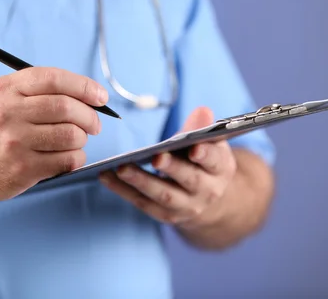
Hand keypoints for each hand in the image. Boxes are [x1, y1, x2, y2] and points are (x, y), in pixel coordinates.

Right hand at [0, 67, 107, 204]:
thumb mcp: (0, 98)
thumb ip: (36, 91)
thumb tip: (86, 95)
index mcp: (6, 89)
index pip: (54, 79)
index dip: (84, 86)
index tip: (100, 97)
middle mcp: (9, 112)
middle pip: (67, 107)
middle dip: (90, 116)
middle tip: (94, 124)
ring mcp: (15, 142)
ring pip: (71, 135)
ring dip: (82, 139)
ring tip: (76, 141)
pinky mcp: (23, 169)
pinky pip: (66, 160)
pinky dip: (76, 158)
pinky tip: (67, 157)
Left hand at [99, 107, 236, 228]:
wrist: (207, 198)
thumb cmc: (203, 161)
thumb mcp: (209, 143)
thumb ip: (201, 128)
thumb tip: (203, 112)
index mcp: (221, 168)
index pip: (215, 161)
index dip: (206, 155)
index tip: (194, 148)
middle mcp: (207, 191)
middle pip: (189, 180)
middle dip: (172, 168)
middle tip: (155, 157)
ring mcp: (187, 206)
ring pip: (164, 195)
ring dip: (141, 181)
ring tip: (121, 167)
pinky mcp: (166, 215)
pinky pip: (143, 203)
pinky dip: (123, 190)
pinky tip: (107, 176)